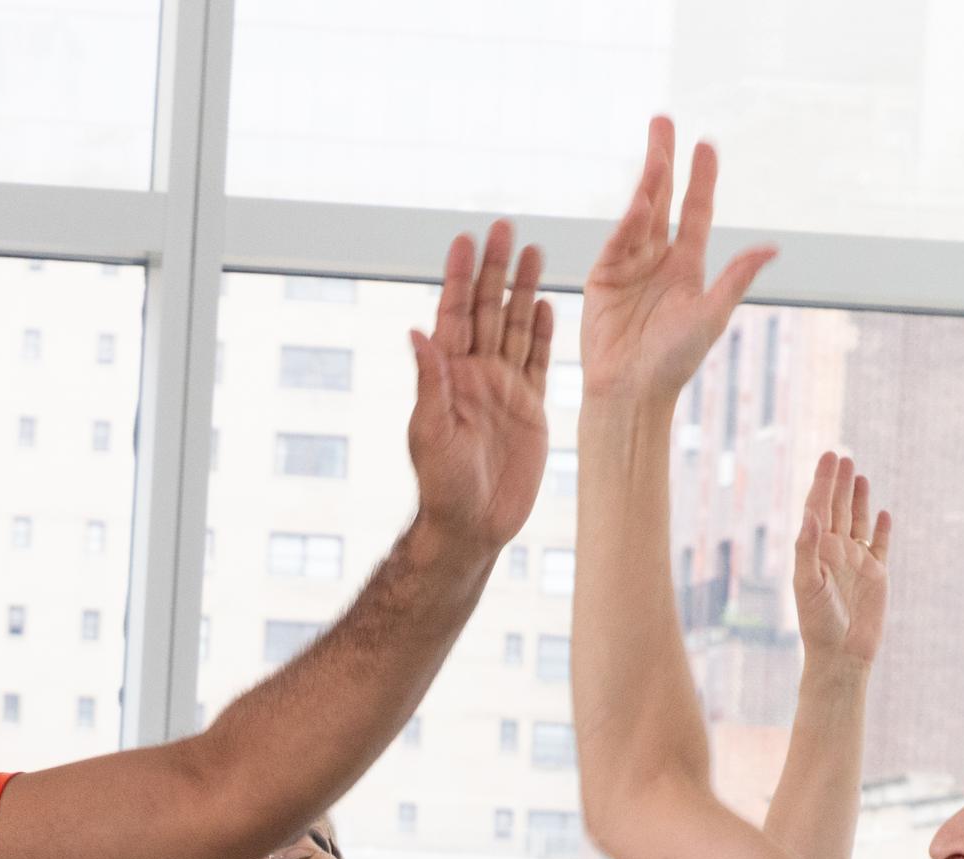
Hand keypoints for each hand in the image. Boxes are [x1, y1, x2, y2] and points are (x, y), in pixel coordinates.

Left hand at [405, 221, 554, 548]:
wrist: (474, 526)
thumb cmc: (443, 486)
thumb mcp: (432, 433)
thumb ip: (429, 382)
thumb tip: (416, 330)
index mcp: (448, 376)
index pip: (454, 315)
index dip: (458, 278)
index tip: (464, 239)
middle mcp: (476, 375)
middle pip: (487, 310)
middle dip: (495, 269)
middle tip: (504, 227)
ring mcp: (504, 389)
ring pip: (516, 327)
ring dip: (523, 289)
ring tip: (533, 249)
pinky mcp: (531, 407)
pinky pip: (539, 360)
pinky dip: (544, 331)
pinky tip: (547, 302)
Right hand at [583, 118, 775, 406]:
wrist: (631, 392)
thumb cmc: (675, 362)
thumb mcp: (712, 315)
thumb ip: (737, 278)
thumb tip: (773, 249)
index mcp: (687, 266)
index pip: (696, 210)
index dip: (701, 177)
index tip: (705, 143)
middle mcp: (657, 259)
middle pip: (663, 198)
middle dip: (663, 159)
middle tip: (663, 120)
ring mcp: (628, 266)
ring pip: (639, 214)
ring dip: (648, 182)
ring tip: (656, 151)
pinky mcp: (602, 278)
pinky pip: (617, 241)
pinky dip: (628, 222)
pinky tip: (640, 203)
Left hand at [788, 451, 891, 664]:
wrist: (841, 654)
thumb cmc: (818, 623)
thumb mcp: (807, 585)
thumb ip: (807, 550)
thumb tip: (811, 517)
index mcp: (815, 551)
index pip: (818, 508)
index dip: (823, 482)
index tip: (829, 456)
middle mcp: (834, 553)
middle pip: (836, 509)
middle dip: (838, 483)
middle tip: (842, 456)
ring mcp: (856, 562)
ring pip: (857, 522)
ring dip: (857, 499)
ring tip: (859, 474)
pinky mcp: (877, 575)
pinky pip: (880, 545)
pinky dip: (881, 529)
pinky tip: (883, 513)